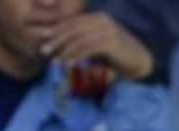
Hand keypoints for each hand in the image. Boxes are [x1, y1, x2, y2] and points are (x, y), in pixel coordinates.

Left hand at [38, 12, 153, 80]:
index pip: (71, 21)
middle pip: (73, 27)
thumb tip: (56, 48)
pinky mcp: (113, 42)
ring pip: (80, 38)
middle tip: (43, 50)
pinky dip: (76, 56)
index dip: (55, 29)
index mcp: (95, 17)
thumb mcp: (92, 46)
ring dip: (64, 50)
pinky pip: (89, 48)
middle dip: (56, 38)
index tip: (41, 39)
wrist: (137, 60)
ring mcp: (108, 29)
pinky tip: (67, 64)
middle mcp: (102, 19)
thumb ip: (77, 44)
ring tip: (53, 61)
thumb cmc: (112, 55)